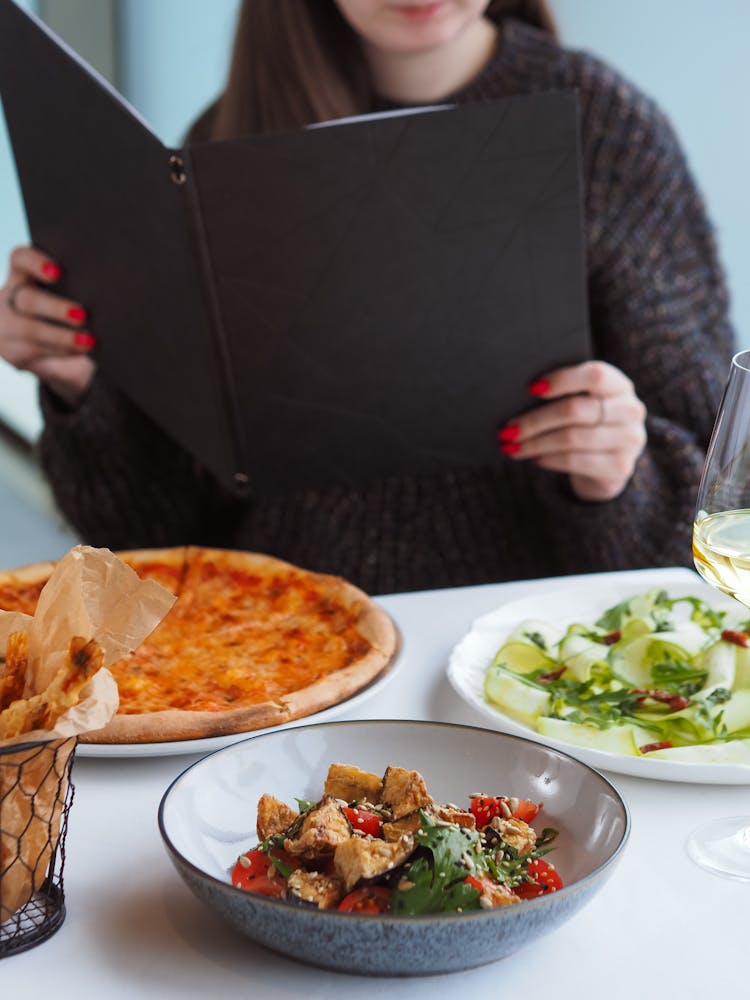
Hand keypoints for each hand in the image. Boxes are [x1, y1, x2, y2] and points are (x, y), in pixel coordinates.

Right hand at [0, 245, 95, 404]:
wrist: (36, 348)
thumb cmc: (59, 314)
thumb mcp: (63, 298)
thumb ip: (76, 290)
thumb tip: (106, 291)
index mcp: (21, 277)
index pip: (20, 260)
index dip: (35, 262)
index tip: (58, 272)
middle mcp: (8, 299)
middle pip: (27, 299)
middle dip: (56, 308)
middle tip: (83, 315)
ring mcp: (6, 327)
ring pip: (30, 330)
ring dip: (62, 336)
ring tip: (89, 342)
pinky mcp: (12, 353)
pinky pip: (37, 352)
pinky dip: (63, 352)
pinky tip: (82, 352)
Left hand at [498, 360, 647, 500]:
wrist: (608, 466)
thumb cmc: (585, 426)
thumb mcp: (581, 405)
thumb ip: (562, 395)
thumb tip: (515, 396)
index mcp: (619, 385)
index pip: (595, 375)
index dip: (562, 380)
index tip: (531, 388)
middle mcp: (630, 410)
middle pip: (575, 410)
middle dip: (535, 420)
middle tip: (508, 429)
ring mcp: (629, 440)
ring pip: (571, 438)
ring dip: (535, 443)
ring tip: (512, 446)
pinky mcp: (620, 467)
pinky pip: (575, 461)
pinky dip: (549, 459)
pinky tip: (534, 458)